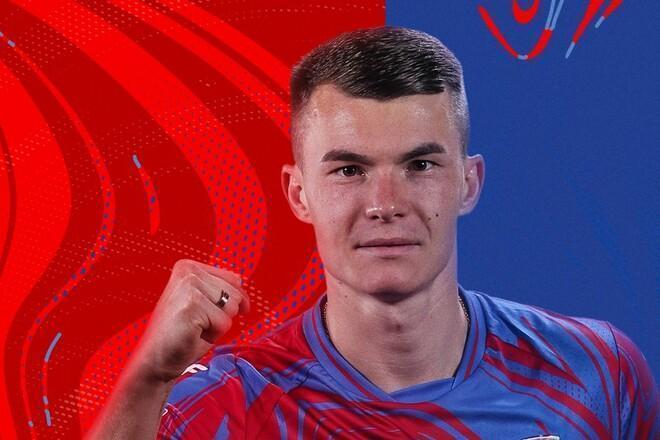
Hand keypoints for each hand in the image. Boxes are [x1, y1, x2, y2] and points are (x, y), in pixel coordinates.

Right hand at [132, 259, 249, 383]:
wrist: (155, 360)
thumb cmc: (178, 335)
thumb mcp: (203, 304)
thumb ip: (219, 288)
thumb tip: (240, 281)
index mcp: (188, 267)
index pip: (234, 279)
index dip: (233, 302)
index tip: (211, 313)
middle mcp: (188, 272)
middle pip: (235, 294)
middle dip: (222, 316)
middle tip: (196, 324)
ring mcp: (189, 286)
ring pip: (232, 308)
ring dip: (217, 326)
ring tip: (194, 328)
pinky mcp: (192, 304)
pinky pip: (224, 323)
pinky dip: (212, 335)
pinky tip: (191, 334)